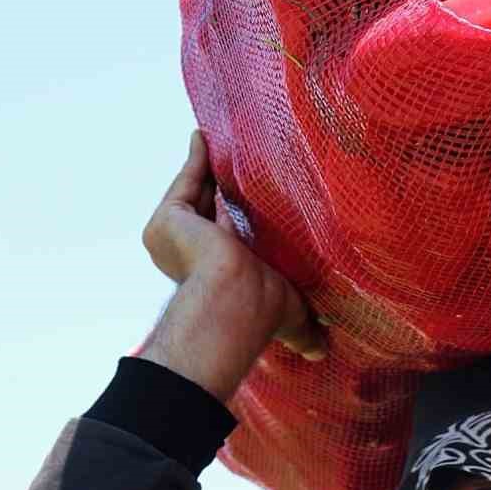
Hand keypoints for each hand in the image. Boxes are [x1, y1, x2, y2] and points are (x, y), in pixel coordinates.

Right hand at [138, 132, 324, 400]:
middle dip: (216, 186)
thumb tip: (320, 352)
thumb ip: (304, 329)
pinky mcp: (170, 218)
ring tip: (212, 140)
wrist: (237, 298)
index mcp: (218, 273)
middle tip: (228, 158)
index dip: (233, 216)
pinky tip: (202, 137)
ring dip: (203, 168)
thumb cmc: (264, 312)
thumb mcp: (291, 314)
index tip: (244, 196)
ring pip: (194, 194)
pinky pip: (186, 180)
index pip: (224, 236)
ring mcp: (176, 236)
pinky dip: (195, 159)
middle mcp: (193, 254)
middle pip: (206, 210)